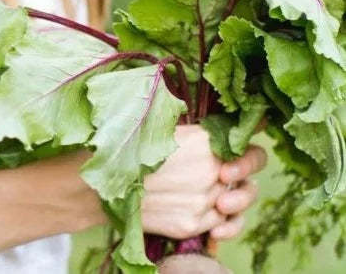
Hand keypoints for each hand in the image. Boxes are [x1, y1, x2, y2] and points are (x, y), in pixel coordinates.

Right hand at [141, 125, 266, 241]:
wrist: (102, 181)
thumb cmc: (131, 145)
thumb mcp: (165, 126)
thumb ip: (199, 132)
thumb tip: (233, 125)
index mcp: (203, 141)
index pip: (247, 148)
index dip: (248, 152)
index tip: (241, 153)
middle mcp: (208, 171)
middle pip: (244, 178)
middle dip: (240, 177)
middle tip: (229, 176)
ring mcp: (201, 201)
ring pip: (234, 203)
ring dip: (232, 200)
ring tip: (221, 196)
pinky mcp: (191, 225)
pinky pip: (220, 225)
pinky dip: (221, 222)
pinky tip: (212, 213)